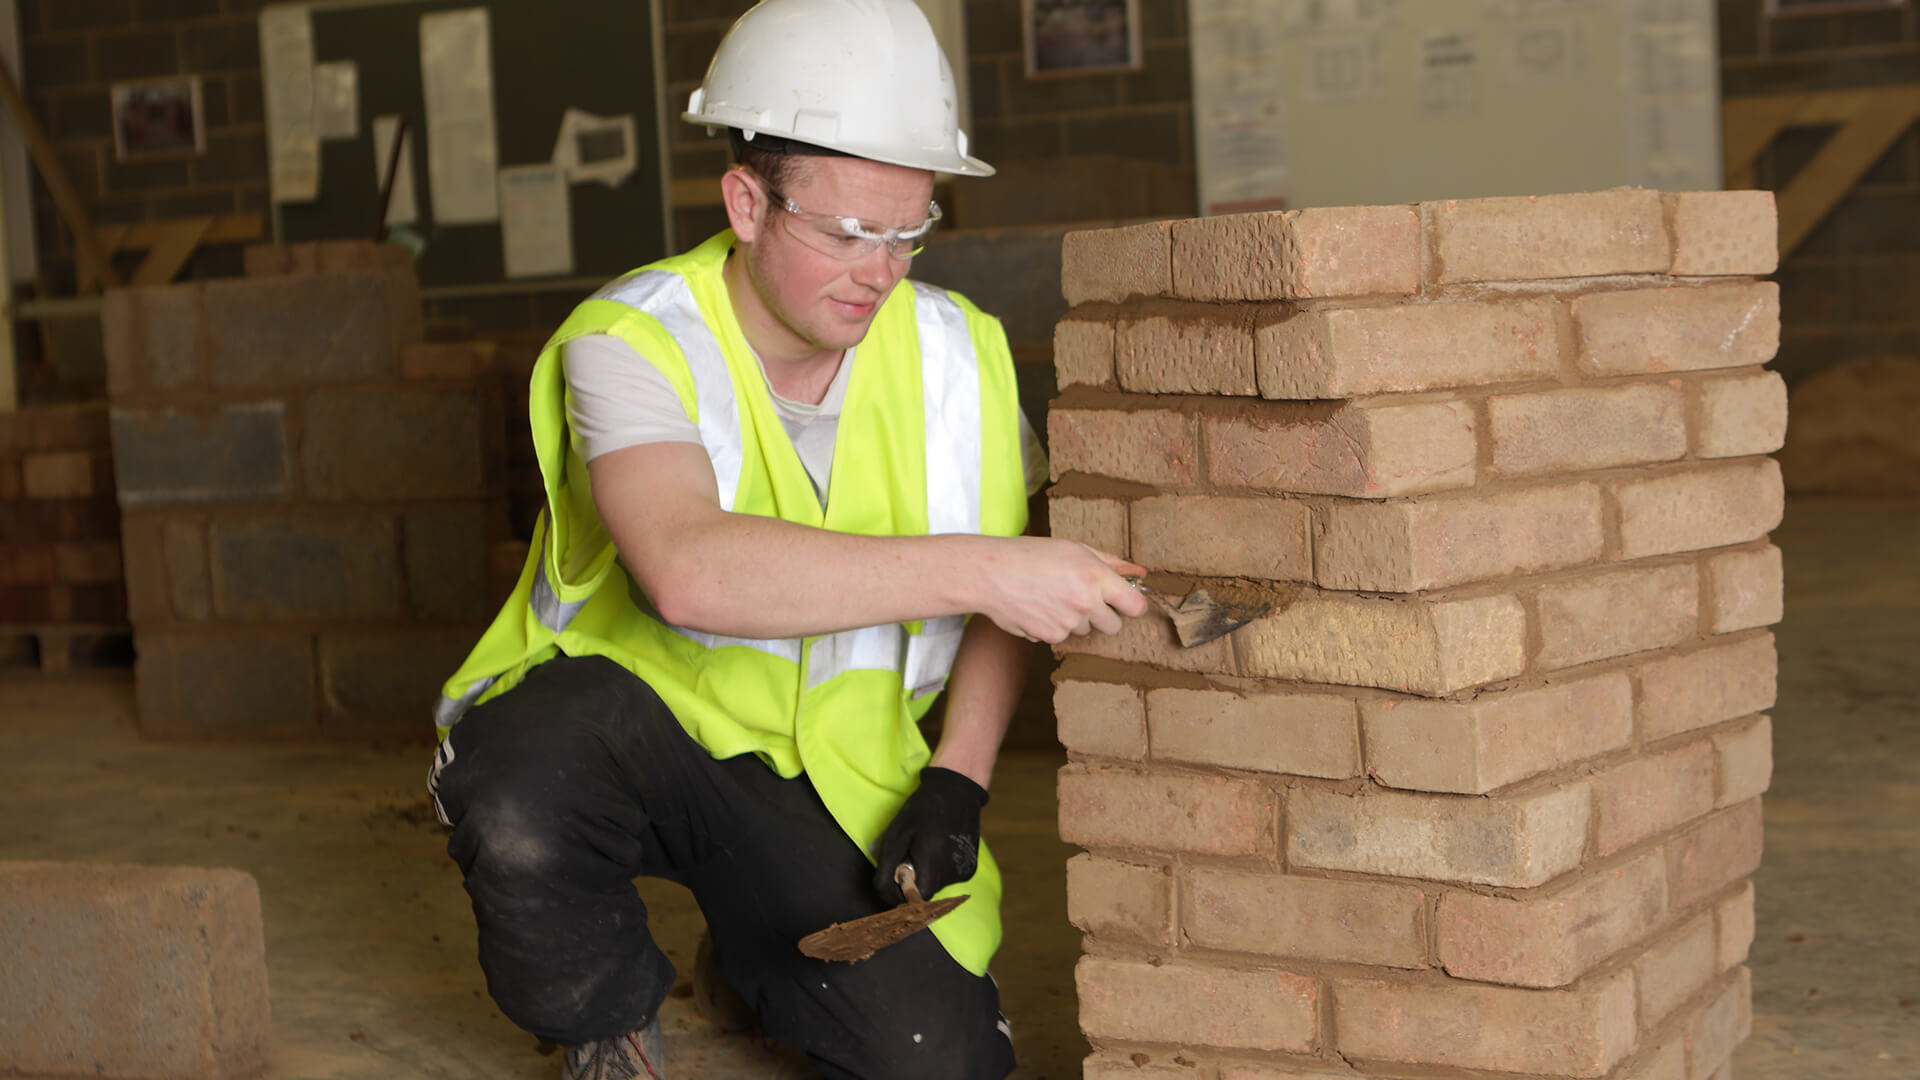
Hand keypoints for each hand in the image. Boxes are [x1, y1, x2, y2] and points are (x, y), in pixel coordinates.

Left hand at [874, 767, 988, 903]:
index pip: (916, 897)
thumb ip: (887, 869)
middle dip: (915, 879)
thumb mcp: (896, 835)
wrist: (957, 792)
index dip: (903, 890)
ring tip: (927, 848)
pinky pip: (949, 878)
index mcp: (934, 861)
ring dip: (927, 873)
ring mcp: (965, 870)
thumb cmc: (921, 810)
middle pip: (927, 891)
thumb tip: (885, 895)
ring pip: (937, 885)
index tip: (897, 874)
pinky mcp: (971, 868)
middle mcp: (953, 870)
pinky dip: (941, 869)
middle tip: (911, 855)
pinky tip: (941, 848)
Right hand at [973, 537, 1147, 643]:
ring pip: (1086, 631)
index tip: (1123, 601)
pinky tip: (1039, 607)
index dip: (1131, 604)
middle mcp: (1085, 602)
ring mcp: (1068, 623)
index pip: (1136, 605)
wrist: (990, 573)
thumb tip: (1140, 571)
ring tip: (1052, 597)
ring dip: (1077, 619)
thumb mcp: (1074, 549)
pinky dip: (1054, 626)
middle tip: (1082, 597)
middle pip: (1114, 625)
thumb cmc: (1031, 555)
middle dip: (1104, 615)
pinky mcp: (1050, 637)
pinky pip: (1064, 636)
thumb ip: (1111, 562)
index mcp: (1096, 576)